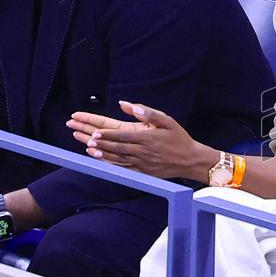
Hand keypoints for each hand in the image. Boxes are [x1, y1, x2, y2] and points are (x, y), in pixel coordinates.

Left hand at [68, 100, 210, 180]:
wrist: (191, 160)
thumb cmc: (180, 139)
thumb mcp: (167, 121)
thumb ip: (148, 112)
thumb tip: (128, 105)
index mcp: (148, 138)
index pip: (122, 135)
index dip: (107, 134)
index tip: (94, 132)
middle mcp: (143, 151)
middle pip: (117, 147)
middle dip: (99, 142)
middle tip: (84, 138)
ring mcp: (142, 163)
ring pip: (118, 158)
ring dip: (103, 154)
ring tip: (90, 150)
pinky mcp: (144, 171)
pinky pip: (125, 168)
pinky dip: (112, 165)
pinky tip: (103, 161)